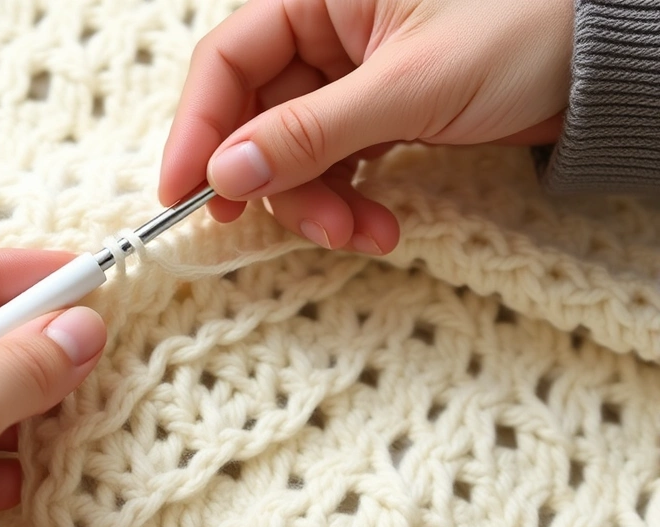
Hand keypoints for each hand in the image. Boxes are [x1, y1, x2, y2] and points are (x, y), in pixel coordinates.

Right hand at [161, 0, 572, 253]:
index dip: (198, 128)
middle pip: (257, 117)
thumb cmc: (521, 34)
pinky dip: (348, 202)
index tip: (182, 192)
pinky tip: (377, 225)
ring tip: (362, 234)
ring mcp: (349, 79)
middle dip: (278, 183)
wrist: (603, 66)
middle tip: (309, 228)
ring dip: (318, 204)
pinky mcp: (375, 115)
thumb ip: (310, 132)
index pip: (228, 61)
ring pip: (294, 152)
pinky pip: (334, 165)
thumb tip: (227, 175)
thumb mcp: (407, 86)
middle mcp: (324, 34)